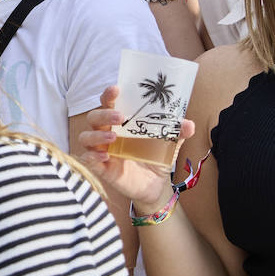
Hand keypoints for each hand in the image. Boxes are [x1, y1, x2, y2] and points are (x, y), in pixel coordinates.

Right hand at [76, 85, 193, 210]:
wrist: (156, 186)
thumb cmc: (156, 158)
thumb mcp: (170, 143)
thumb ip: (177, 132)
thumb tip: (188, 124)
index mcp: (121, 123)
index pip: (108, 103)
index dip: (108, 95)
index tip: (115, 89)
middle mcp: (107, 134)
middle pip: (93, 118)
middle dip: (103, 114)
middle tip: (120, 117)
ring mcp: (102, 151)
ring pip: (85, 137)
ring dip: (96, 136)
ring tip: (113, 139)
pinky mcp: (101, 169)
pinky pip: (87, 160)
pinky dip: (92, 157)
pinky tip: (106, 158)